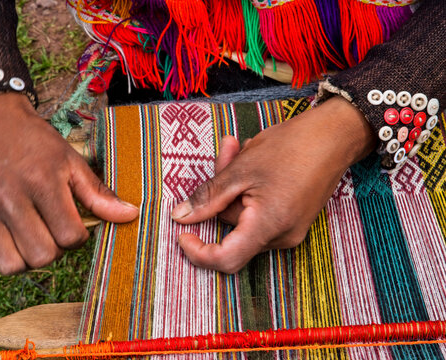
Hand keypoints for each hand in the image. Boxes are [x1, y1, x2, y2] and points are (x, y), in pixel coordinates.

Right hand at [0, 93, 137, 274]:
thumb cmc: (36, 142)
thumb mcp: (71, 161)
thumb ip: (98, 193)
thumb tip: (130, 215)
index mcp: (42, 184)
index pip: (70, 237)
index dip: (77, 236)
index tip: (71, 222)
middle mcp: (8, 199)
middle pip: (41, 257)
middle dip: (53, 249)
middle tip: (50, 230)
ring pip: (10, 265)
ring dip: (25, 258)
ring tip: (28, 237)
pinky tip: (2, 244)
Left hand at [171, 96, 375, 273]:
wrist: (336, 136)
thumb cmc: (291, 148)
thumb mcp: (240, 170)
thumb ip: (207, 198)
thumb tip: (180, 217)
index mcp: (268, 227)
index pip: (225, 260)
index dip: (198, 252)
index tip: (183, 233)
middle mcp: (281, 237)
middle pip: (233, 229)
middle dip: (220, 194)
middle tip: (226, 153)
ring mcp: (290, 230)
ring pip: (244, 218)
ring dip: (235, 187)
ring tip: (241, 149)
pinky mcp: (293, 221)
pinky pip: (259, 213)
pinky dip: (249, 191)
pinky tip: (253, 162)